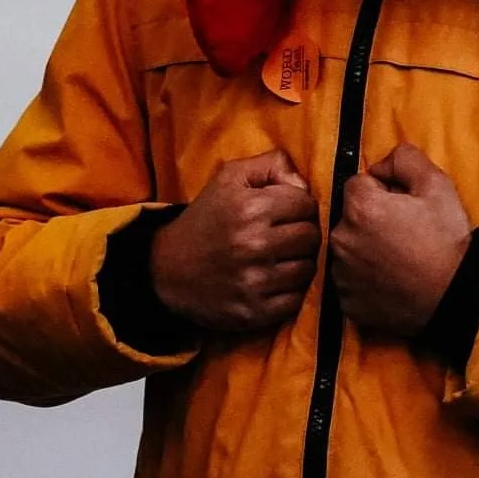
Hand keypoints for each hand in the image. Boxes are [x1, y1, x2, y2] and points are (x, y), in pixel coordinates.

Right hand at [150, 149, 319, 332]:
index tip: (285, 213)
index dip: (299, 206)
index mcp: (250, 209)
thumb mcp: (231, 177)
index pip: (307, 205)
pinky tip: (274, 281)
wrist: (167, 269)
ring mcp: (254, 282)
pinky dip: (290, 291)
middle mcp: (253, 245)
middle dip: (303, 233)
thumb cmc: (207, 218)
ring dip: (299, 263)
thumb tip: (305, 185)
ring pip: (308, 269)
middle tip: (285, 236)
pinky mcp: (253, 312)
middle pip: (311, 237)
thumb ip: (273, 165)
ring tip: (280, 258)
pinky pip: (296, 300)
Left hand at [330, 144, 470, 335]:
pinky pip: (351, 281)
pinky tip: (392, 280)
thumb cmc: (446, 239)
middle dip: (371, 220)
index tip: (404, 207)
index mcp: (359, 207)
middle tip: (404, 233)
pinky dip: (366, 279)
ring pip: (349, 249)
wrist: (455, 295)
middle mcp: (342, 239)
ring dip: (366, 249)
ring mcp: (342, 274)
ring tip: (400, 259)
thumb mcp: (436, 184)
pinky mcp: (348, 302)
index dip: (383, 191)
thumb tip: (381, 165)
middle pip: (350, 217)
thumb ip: (404, 158)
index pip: (359, 184)